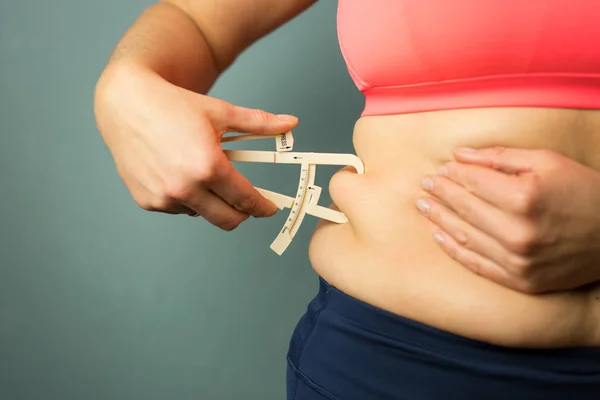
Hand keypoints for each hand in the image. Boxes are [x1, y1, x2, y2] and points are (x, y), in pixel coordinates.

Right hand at [94, 63, 297, 229]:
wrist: (125, 103)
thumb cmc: (172, 105)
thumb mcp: (221, 112)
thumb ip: (259, 122)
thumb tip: (291, 123)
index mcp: (208, 166)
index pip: (246, 200)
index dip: (263, 207)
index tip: (270, 208)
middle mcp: (185, 188)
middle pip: (228, 220)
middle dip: (243, 213)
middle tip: (247, 201)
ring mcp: (164, 198)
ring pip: (202, 213)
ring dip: (211, 201)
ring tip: (204, 173)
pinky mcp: (147, 201)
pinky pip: (178, 208)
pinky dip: (187, 198)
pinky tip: (180, 174)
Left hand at [416, 146, 599, 293]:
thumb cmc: (583, 191)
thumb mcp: (547, 162)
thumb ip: (500, 157)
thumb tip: (459, 155)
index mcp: (523, 198)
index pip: (473, 182)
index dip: (453, 174)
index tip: (440, 170)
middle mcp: (517, 232)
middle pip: (464, 208)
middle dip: (440, 194)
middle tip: (424, 186)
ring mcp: (518, 261)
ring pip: (464, 236)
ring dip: (439, 219)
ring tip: (424, 206)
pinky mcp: (520, 281)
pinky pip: (476, 264)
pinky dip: (454, 250)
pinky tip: (439, 235)